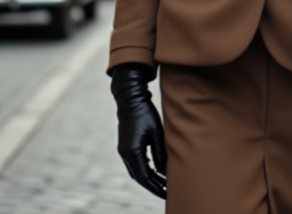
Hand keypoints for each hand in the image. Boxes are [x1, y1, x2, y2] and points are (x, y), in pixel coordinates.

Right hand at [111, 64, 166, 198]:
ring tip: (163, 185)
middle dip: (153, 186)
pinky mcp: (126, 146)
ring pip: (136, 172)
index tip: (167, 193)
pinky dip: (146, 171)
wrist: (131, 98)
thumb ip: (160, 154)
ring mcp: (124, 150)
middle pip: (139, 177)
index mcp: (132, 151)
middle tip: (167, 193)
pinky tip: (156, 172)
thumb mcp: (156, 134)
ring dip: (149, 179)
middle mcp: (125, 153)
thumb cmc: (145, 113)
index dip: (156, 187)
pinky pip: (135, 164)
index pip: (144, 177)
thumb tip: (166, 172)